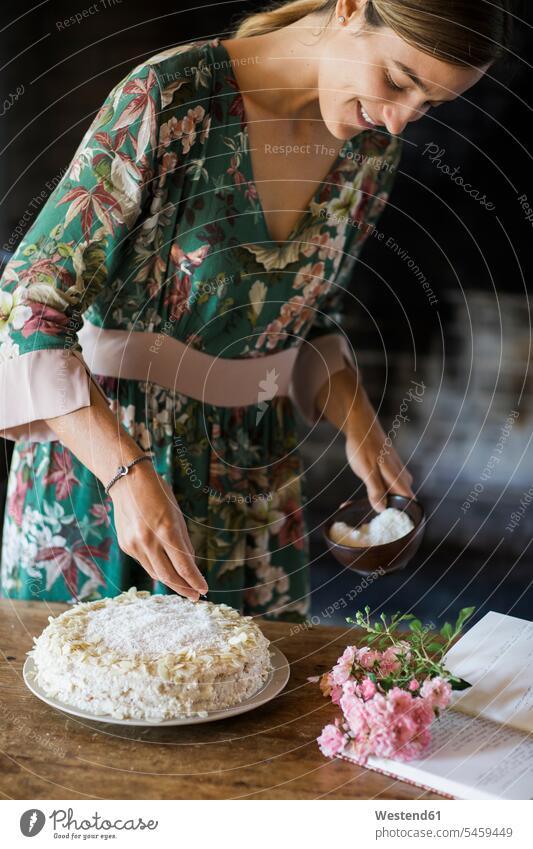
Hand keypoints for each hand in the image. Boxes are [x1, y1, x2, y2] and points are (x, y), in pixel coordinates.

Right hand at [110, 462, 207, 599]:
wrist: (127, 481)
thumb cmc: (158, 493)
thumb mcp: (177, 514)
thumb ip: (183, 541)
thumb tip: (190, 565)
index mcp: (166, 530)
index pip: (183, 565)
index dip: (195, 580)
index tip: (204, 590)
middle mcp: (148, 541)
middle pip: (169, 575)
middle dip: (184, 588)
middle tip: (195, 596)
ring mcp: (134, 545)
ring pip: (155, 572)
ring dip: (171, 582)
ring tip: (184, 587)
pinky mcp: (126, 546)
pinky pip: (145, 562)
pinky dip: (157, 567)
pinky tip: (165, 568)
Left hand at [343, 387, 414, 512]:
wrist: (361, 425)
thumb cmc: (363, 446)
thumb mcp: (366, 470)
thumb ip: (375, 489)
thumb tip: (382, 509)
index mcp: (397, 478)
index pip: (409, 502)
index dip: (405, 516)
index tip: (395, 529)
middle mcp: (400, 476)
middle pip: (401, 500)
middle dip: (388, 512)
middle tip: (369, 522)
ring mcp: (395, 472)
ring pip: (393, 493)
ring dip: (379, 502)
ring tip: (358, 509)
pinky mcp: (389, 470)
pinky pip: (387, 486)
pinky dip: (377, 493)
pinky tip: (364, 496)